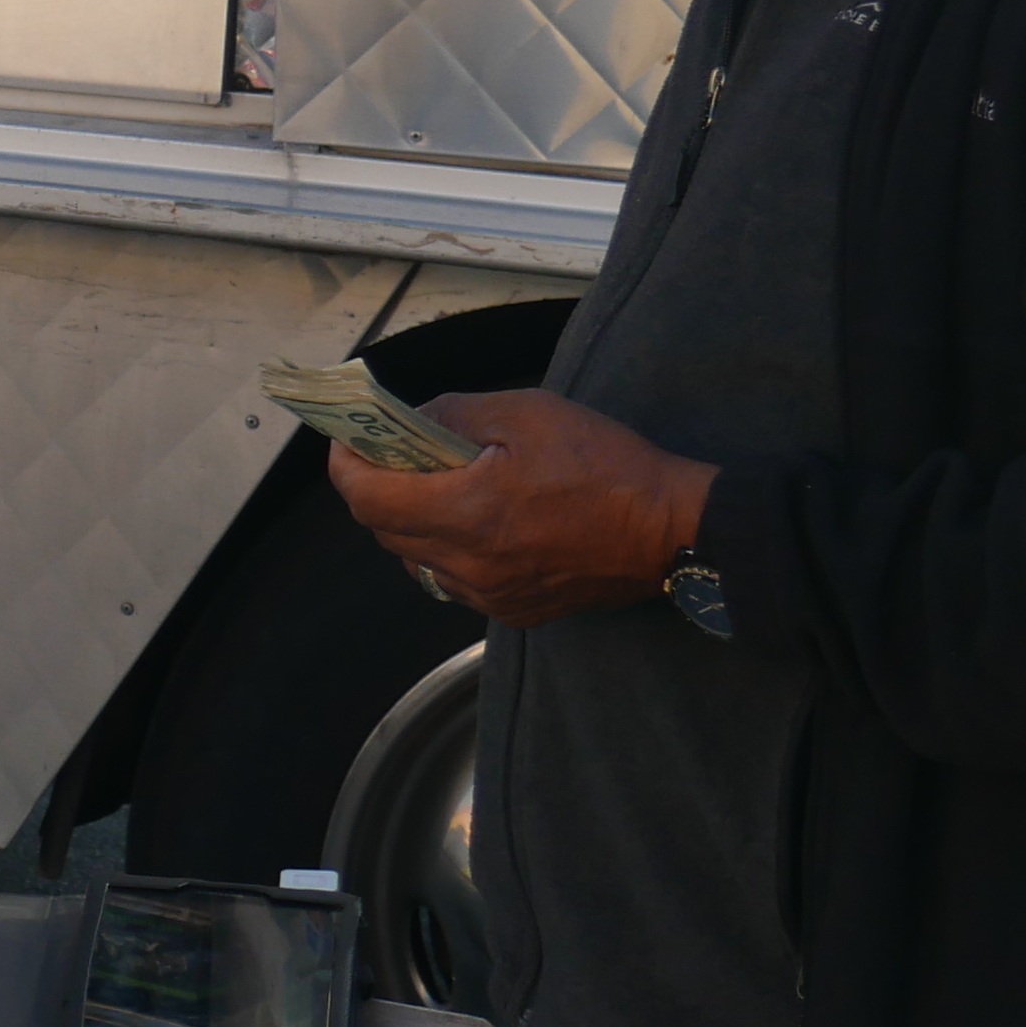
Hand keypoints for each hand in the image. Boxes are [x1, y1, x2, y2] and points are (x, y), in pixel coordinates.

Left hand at [324, 388, 718, 627]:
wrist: (678, 530)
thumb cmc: (607, 466)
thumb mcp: (526, 414)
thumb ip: (454, 414)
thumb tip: (411, 421)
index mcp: (467, 514)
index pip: (367, 499)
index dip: (346, 465)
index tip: (348, 440)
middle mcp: (471, 566)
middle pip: (385, 531)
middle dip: (377, 489)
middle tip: (394, 454)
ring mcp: (494, 597)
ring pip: (418, 560)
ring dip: (412, 522)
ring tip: (440, 485)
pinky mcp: (518, 612)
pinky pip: (456, 582)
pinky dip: (449, 550)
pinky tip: (479, 522)